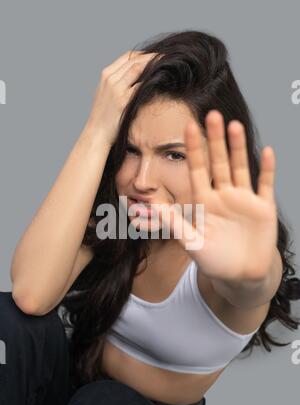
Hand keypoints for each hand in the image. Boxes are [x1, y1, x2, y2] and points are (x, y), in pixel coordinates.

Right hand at [84, 50, 162, 145]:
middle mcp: (110, 78)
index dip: (144, 54)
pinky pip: (140, 86)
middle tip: (167, 58)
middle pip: (134, 59)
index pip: (127, 56)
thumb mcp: (105, 94)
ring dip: (154, 65)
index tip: (156, 57)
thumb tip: (133, 78)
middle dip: (152, 57)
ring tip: (167, 66)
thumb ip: (116, 83)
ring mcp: (116, 89)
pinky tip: (161, 82)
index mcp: (106, 75)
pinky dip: (151, 81)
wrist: (96, 133)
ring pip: (138, 68)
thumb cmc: (103, 117)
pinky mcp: (123, 101)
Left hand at [153, 110, 277, 282]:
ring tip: (234, 125)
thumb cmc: (214, 261)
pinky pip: (265, 185)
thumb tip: (148, 207)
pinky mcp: (263, 208)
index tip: (187, 127)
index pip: (197, 170)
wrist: (241, 276)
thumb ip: (173, 223)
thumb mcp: (191, 242)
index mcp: (204, 202)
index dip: (193, 149)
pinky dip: (267, 169)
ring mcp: (244, 200)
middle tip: (211, 115)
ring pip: (241, 168)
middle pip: (218, 162)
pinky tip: (267, 151)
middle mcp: (223, 196)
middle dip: (215, 140)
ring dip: (238, 148)